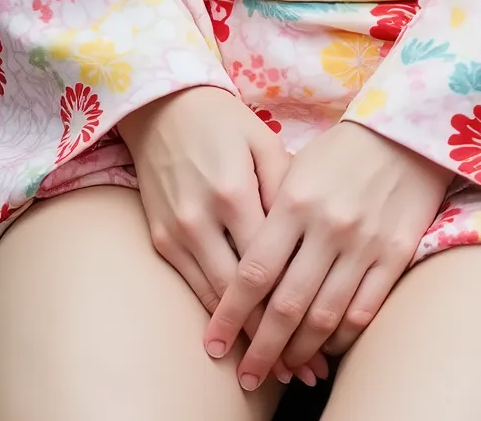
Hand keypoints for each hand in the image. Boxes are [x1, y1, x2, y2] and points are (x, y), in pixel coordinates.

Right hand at [119, 86, 326, 389]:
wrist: (164, 107)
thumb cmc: (226, 123)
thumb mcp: (264, 145)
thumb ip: (288, 192)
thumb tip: (315, 243)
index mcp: (235, 192)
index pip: (270, 267)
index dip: (295, 310)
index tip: (319, 344)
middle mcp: (203, 218)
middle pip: (242, 295)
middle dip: (272, 339)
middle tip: (302, 373)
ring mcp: (178, 232)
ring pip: (214, 299)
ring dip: (244, 338)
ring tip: (273, 370)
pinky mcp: (161, 239)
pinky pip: (191, 287)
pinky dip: (214, 317)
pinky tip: (233, 340)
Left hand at [203, 122, 452, 388]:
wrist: (403, 133)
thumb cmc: (338, 153)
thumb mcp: (294, 171)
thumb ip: (269, 219)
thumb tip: (241, 275)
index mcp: (295, 201)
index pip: (254, 271)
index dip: (231, 314)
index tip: (213, 344)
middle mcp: (327, 226)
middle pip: (287, 305)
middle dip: (262, 349)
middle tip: (247, 376)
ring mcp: (364, 243)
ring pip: (325, 317)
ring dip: (300, 351)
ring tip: (284, 368)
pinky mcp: (394, 255)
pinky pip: (363, 312)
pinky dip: (340, 338)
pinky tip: (326, 347)